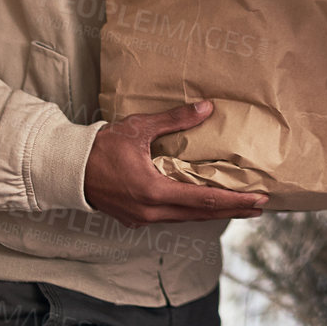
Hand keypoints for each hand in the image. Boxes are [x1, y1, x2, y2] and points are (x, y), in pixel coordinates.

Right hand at [83, 100, 268, 227]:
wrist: (66, 170)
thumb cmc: (101, 147)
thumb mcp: (140, 128)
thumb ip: (176, 119)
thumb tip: (208, 107)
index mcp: (154, 191)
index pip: (204, 200)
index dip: (234, 201)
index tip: (258, 200)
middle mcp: (151, 211)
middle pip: (201, 215)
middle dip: (232, 210)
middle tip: (260, 207)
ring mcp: (143, 218)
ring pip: (187, 219)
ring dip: (214, 213)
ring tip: (238, 207)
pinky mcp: (136, 218)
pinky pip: (172, 218)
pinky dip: (192, 212)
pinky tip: (204, 206)